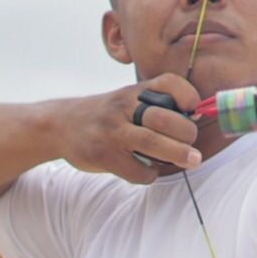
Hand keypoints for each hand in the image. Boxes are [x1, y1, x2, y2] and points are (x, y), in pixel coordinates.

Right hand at [57, 73, 201, 183]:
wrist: (60, 125)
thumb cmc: (108, 116)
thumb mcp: (129, 100)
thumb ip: (158, 105)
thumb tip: (197, 117)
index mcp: (135, 92)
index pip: (168, 83)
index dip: (187, 95)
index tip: (194, 109)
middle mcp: (123, 106)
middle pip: (165, 118)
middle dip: (187, 134)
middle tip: (193, 147)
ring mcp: (112, 131)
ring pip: (152, 142)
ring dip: (178, 154)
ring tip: (192, 160)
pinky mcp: (103, 154)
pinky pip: (136, 170)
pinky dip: (149, 174)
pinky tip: (147, 171)